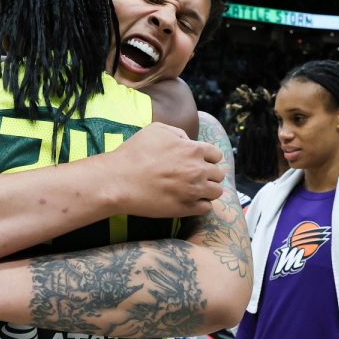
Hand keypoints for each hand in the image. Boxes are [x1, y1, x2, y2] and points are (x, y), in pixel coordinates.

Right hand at [106, 122, 224, 217]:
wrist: (119, 180)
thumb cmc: (135, 153)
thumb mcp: (157, 130)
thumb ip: (178, 133)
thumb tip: (188, 141)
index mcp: (193, 150)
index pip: (216, 155)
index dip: (208, 158)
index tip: (199, 161)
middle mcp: (198, 170)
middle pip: (218, 174)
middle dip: (209, 174)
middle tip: (195, 176)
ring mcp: (193, 191)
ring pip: (216, 192)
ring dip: (208, 190)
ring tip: (194, 190)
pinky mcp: (186, 208)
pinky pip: (206, 208)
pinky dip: (201, 205)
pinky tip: (189, 201)